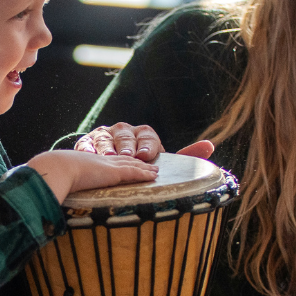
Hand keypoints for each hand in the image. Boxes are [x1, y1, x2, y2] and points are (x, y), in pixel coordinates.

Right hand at [27, 150, 158, 203]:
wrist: (55, 168)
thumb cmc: (53, 175)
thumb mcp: (60, 180)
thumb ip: (63, 187)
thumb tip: (53, 198)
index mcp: (88, 162)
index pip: (108, 162)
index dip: (120, 162)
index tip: (128, 163)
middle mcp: (100, 161)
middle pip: (124, 160)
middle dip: (138, 162)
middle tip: (150, 164)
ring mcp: (108, 166)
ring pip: (132, 165)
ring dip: (145, 167)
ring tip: (155, 170)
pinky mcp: (113, 173)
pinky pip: (133, 173)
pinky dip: (144, 174)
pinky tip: (154, 175)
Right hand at [76, 123, 213, 161]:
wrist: (106, 161)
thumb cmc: (137, 164)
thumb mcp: (159, 160)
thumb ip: (184, 156)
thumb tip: (210, 145)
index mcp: (143, 134)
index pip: (148, 136)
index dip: (147, 145)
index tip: (146, 156)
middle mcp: (123, 131)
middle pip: (125, 135)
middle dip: (127, 146)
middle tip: (128, 157)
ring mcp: (103, 135)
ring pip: (104, 137)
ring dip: (106, 147)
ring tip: (108, 158)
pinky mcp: (86, 142)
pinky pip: (85, 144)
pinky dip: (87, 149)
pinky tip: (89, 155)